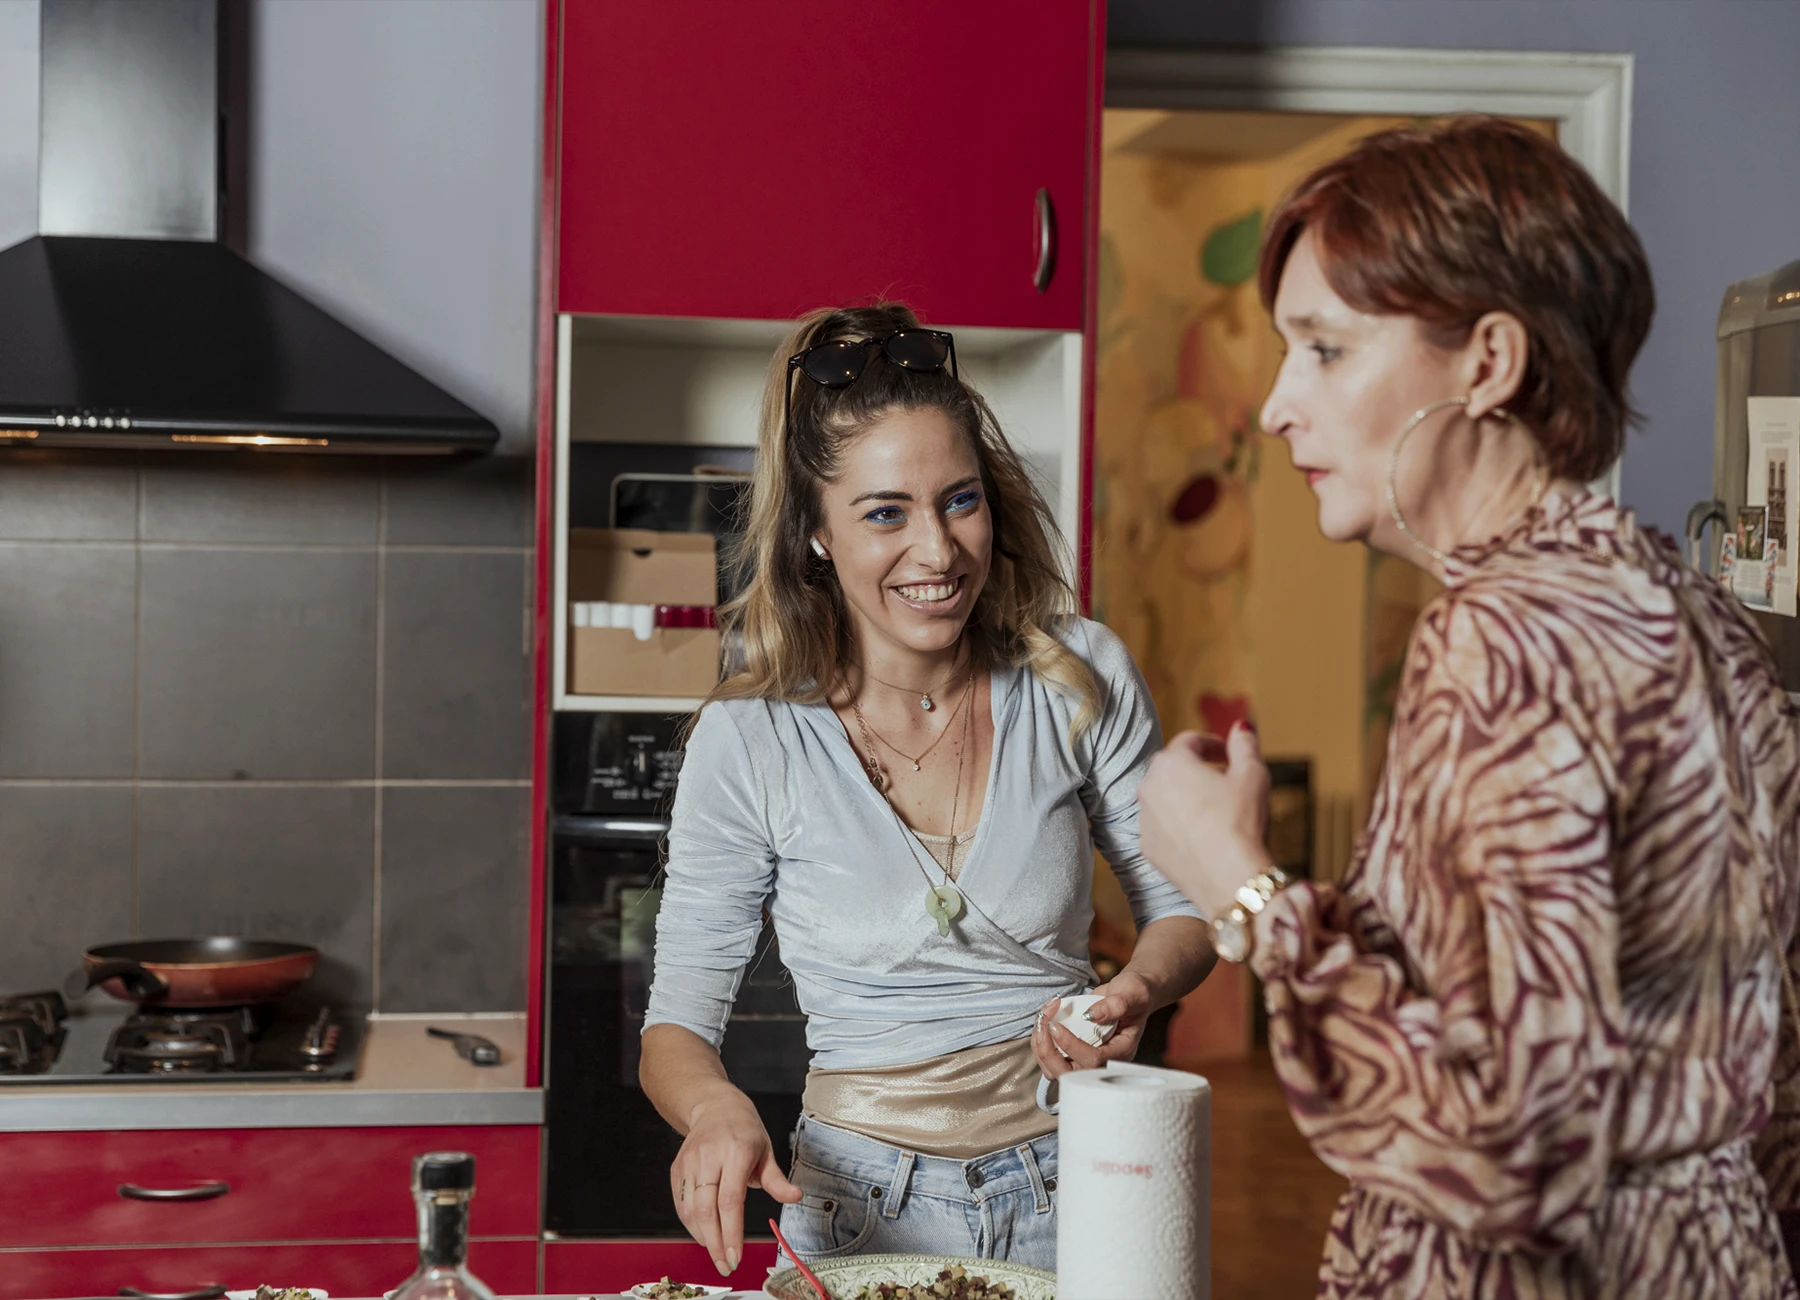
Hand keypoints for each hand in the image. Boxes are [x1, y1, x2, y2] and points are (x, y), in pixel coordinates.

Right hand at [669, 1092, 801, 1276]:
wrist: (714, 1106)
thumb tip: (795, 1197)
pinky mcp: (677, 1169)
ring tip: (716, 1251)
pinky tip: (705, 1233)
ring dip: (702, 1237)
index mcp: (736, 1151)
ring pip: (689, 1210)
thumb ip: (777, 1179)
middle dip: (715, 1243)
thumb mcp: (766, 1150)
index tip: (735, 1256)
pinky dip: (691, 1224)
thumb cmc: (744, 1130)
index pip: (730, 1200)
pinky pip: (681, 1204)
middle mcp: (708, 1157)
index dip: (731, 1233)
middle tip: (725, 1264)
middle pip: (706, 1210)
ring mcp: (689, 1162)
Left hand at [1031, 969, 1153, 1079]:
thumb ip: (1116, 1004)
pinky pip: (1051, 1057)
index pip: (1093, 1060)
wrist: (1130, 993)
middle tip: (1043, 1022)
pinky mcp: (1073, 1051)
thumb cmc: (1135, 995)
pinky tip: (1045, 1017)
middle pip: (1068, 1074)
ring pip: (1054, 1069)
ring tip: (1042, 1017)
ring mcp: (1086, 1058)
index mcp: (1121, 1051)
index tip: (1056, 1025)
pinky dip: (1040, 1040)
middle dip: (1048, 1051)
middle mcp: (1103, 1061)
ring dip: (1040, 1045)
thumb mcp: (1132, 994)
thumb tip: (1091, 1014)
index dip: (1071, 1045)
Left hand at [1139, 723, 1270, 917]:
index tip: (1228, 753)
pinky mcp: (1147, 847)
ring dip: (1185, 797)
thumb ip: (1245, 744)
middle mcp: (1148, 787)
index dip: (1213, 743)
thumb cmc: (1240, 823)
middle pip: (1172, 768)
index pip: (1190, 741)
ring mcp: (1144, 819)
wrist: (1229, 879)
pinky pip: (1161, 827)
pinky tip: (1202, 835)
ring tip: (1214, 810)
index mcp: (1171, 763)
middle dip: (1196, 769)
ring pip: (1164, 798)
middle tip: (1223, 779)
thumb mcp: (1252, 775)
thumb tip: (1241, 726)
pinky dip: (1177, 825)